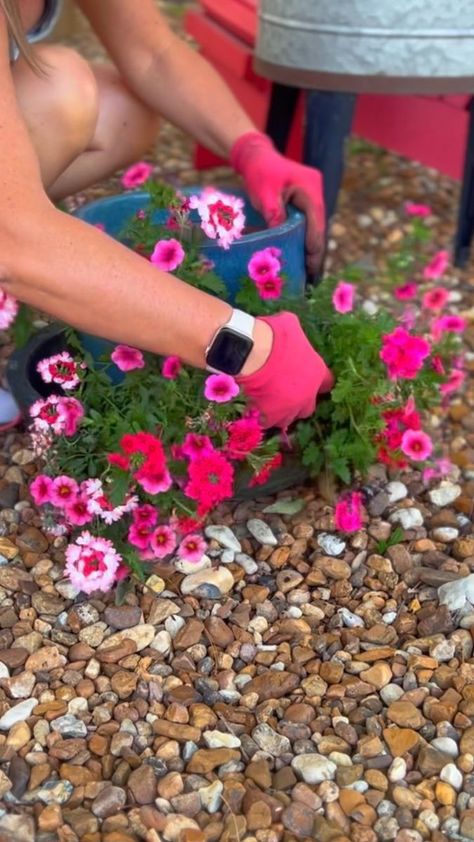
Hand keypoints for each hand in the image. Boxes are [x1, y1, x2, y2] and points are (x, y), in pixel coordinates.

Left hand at [231, 131, 324, 273]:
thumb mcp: (266, 196)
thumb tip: (281, 243)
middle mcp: (316, 192)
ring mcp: (312, 195)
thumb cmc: (259, 173)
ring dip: (310, 247)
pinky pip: (307, 222)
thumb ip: (275, 216)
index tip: (311, 270)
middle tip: (310, 277)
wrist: (255, 156)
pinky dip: (304, 237)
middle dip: (314, 252)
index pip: (316, 225)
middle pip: (318, 227)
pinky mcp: (305, 200)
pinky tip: (301, 254)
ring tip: (307, 271)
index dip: (314, 249)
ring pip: (314, 226)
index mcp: (311, 189)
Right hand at [236, 312, 333, 429]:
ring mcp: (289, 408)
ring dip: (281, 412)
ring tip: (268, 402)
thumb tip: (291, 333)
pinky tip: (254, 408)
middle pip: (308, 407)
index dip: (317, 382)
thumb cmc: (276, 335)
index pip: (327, 384)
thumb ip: (296, 336)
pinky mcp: (270, 416)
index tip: (307, 378)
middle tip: (285, 392)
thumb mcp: (291, 325)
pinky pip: (268, 423)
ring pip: (288, 418)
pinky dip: (262, 417)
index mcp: (317, 373)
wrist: (254, 352)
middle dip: (299, 402)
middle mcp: (307, 395)